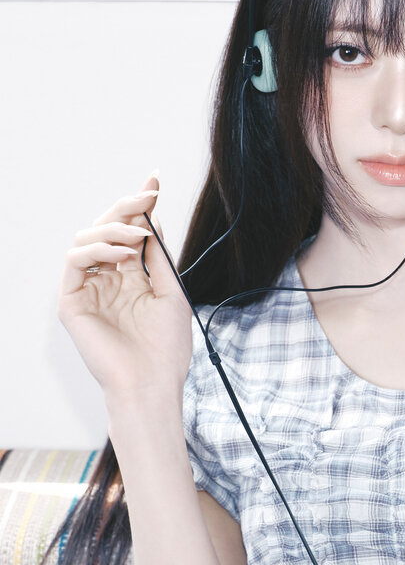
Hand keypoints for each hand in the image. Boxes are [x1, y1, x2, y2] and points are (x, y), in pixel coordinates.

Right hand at [59, 174, 192, 403]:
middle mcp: (107, 280)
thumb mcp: (171, 292)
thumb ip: (159, 257)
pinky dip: (96, 250)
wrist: (153, 383)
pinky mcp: (72, 303)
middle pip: (106, 230)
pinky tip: (122, 256)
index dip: (139, 205)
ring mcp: (88, 290)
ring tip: (139, 238)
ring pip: (86, 239)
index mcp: (131, 278)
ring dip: (114, 230)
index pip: (130, 233)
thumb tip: (153, 219)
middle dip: (127, 208)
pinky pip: (74, 262)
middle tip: (147, 196)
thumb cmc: (166, 347)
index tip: (155, 181)